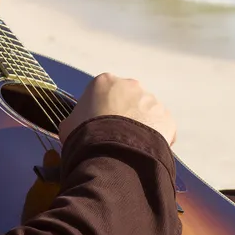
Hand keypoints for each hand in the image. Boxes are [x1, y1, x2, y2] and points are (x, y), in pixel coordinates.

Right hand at [59, 73, 175, 146]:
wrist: (112, 153)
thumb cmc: (86, 137)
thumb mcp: (69, 126)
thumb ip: (75, 120)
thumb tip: (74, 126)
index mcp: (104, 82)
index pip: (103, 93)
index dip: (100, 111)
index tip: (98, 126)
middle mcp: (130, 85)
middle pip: (127, 99)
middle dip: (123, 115)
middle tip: (115, 136)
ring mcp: (150, 100)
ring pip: (145, 112)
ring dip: (140, 126)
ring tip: (130, 147)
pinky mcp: (165, 117)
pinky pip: (160, 128)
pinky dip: (154, 138)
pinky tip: (143, 152)